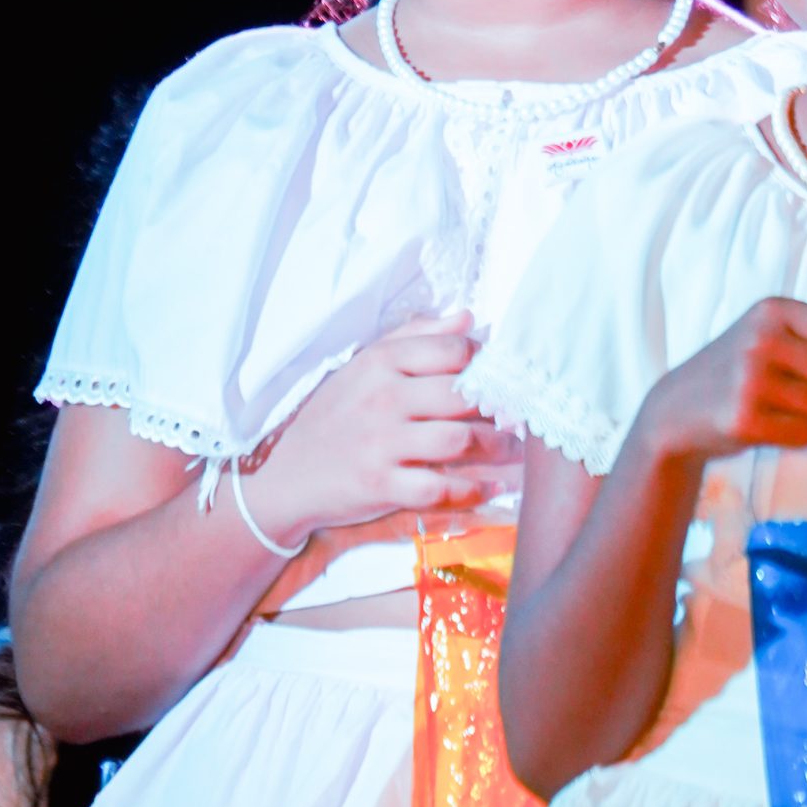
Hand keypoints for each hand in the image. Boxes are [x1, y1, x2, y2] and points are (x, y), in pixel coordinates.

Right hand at [244, 312, 519, 546]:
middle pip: (462, 394)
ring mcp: (382, 443)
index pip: (453, 350)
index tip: (498, 374)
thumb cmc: (335, 414)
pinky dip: (471, 489)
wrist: (289, 476)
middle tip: (517, 414)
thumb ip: (417, 336)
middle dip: (498, 406)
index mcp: (382, 362)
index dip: (484, 362)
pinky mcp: (381, 485)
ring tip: (511, 448)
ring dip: (495, 447)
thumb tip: (468, 317)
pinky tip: (490, 486)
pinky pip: (440, 487)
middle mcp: (384, 397)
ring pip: (459, 439)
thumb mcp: (365, 364)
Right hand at [637, 297, 806, 468]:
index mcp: (773, 310)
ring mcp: (752, 379)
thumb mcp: (766, 333)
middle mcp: (763, 339)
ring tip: (781, 405)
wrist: (676, 409)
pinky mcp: (745, 418)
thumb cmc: (737, 369)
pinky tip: (768, 424)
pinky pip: (805, 433)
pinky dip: (796, 435)